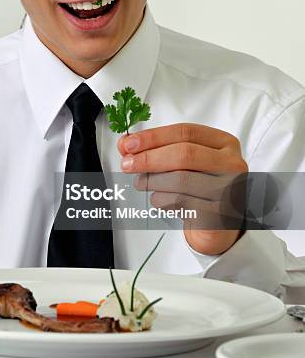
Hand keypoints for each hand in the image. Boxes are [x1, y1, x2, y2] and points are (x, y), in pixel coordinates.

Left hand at [117, 123, 247, 254]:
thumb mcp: (182, 165)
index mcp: (224, 144)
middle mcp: (232, 164)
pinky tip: (158, 199)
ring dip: (152, 181)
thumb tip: (126, 144)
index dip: (154, 136)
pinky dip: (161, 200)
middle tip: (127, 164)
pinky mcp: (220, 214)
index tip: (129, 143)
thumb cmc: (199, 189)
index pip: (186, 132)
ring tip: (141, 183)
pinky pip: (182, 203)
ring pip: (181, 179)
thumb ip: (157, 150)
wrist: (218, 225)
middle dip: (150, 158)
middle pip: (184, 154)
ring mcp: (230, 190)